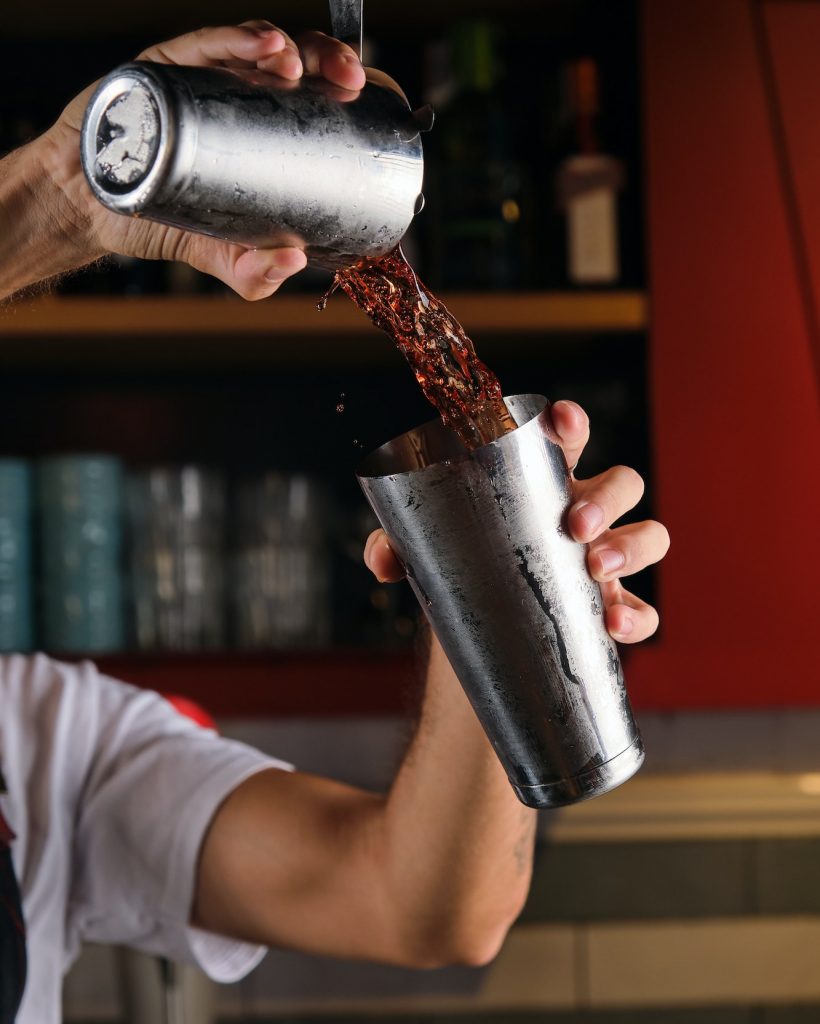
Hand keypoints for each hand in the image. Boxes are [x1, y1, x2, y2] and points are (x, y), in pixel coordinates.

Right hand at [36, 22, 366, 298]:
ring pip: (253, 44)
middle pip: (293, 63)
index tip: (362, 98)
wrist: (87, 210)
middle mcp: (235, 95)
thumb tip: (296, 264)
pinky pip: (203, 45)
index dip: (341, 89)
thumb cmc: (160, 220)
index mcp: (260, 128)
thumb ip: (254, 272)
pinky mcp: (162, 68)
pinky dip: (234, 40)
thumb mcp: (218, 255)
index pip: (311, 96)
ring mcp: (200, 77)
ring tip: (300, 63)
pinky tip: (262, 45)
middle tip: (346, 78)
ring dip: (286, 44)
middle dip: (327, 59)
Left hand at [363, 400, 669, 642]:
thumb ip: (394, 546)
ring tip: (597, 568)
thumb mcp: (426, 551)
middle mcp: (583, 514)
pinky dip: (637, 617)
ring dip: (631, 546)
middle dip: (607, 497)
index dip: (571, 423)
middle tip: (574, 525)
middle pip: (622, 483)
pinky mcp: (613, 609)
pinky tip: (613, 625)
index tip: (560, 423)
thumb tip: (383, 557)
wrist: (480, 630)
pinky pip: (645, 610)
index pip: (568, 440)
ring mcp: (604, 561)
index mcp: (540, 484)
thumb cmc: (463, 567)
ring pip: (650, 535)